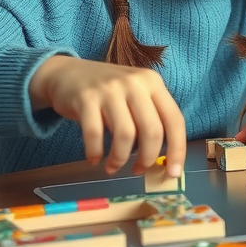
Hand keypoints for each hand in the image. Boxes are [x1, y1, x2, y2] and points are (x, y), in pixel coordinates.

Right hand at [28, 55, 185, 176]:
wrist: (67, 73)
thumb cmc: (108, 92)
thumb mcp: (136, 94)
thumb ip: (151, 118)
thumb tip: (165, 159)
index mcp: (153, 83)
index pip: (174, 120)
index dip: (177, 150)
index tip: (173, 173)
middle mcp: (134, 83)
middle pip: (152, 131)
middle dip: (147, 158)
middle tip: (138, 170)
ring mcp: (109, 89)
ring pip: (125, 135)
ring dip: (120, 159)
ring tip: (113, 166)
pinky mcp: (85, 98)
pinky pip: (95, 135)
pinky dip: (96, 153)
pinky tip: (95, 158)